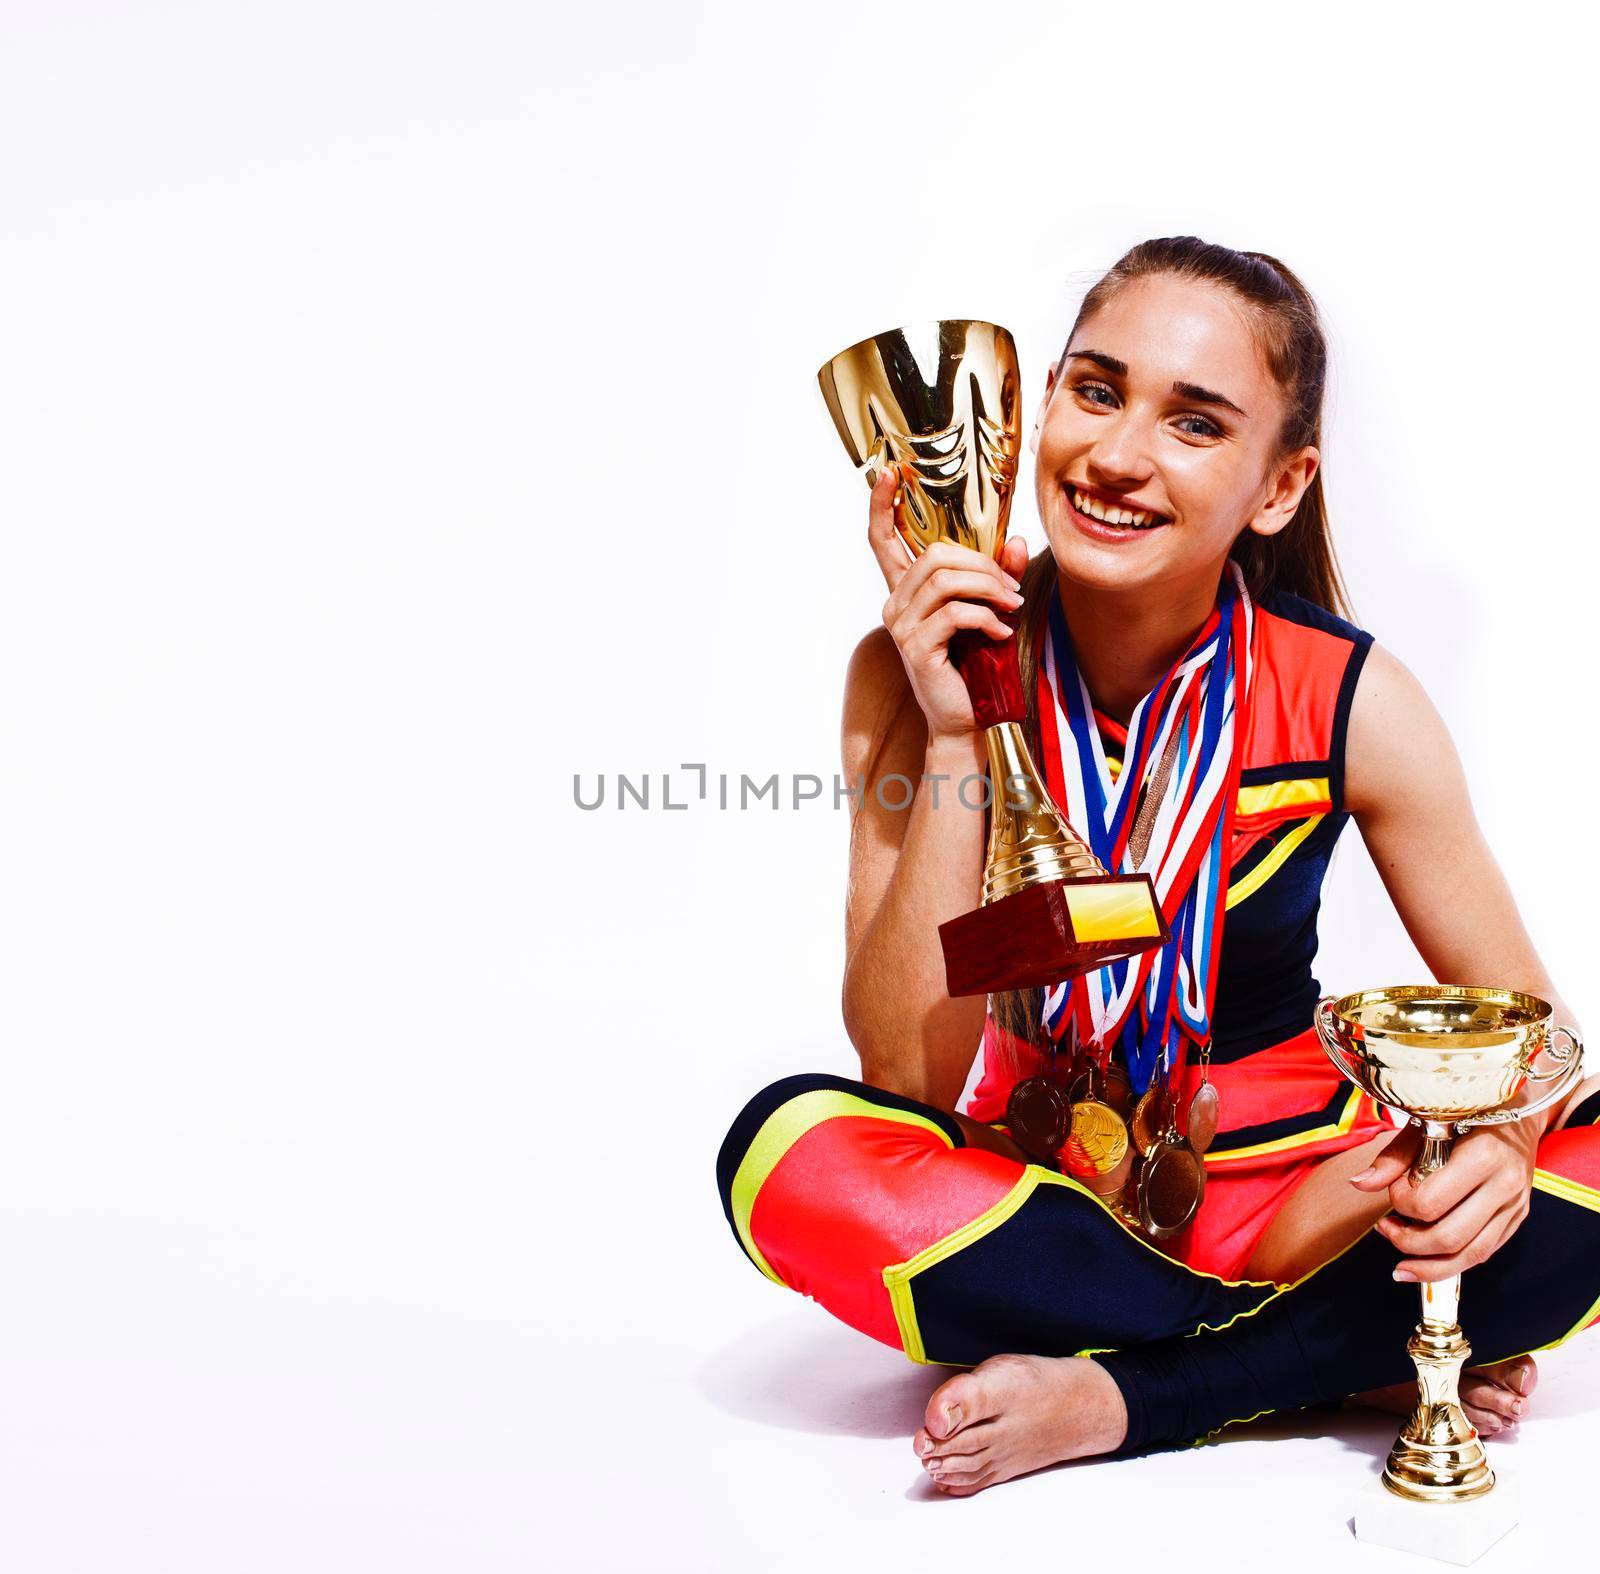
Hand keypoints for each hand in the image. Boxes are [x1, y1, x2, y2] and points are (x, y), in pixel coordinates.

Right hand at [868, 465, 1031, 741]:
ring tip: (1011, 608)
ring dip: (989, 589)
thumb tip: (1017, 541)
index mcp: (906, 592)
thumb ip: (998, 575)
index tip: (889, 472)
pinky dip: (986, 618)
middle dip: (981, 565)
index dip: (881, 505)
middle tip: (1011, 588)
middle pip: (933, 554)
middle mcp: (895, 605)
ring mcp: (901, 627)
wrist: (967, 720)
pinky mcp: (916, 647)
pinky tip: (1001, 633)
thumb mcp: (989, 611)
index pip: (882, 540)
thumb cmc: (976, 667)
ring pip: (946, 580)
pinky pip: (955, 612)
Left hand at [1349, 1120, 1538, 1281]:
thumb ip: (1393, 1157)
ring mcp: (1516, 1205)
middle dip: (1408, 1242)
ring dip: (1430, 1266)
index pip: (1431, 1202)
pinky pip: (1485, 1251)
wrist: (1521, 1111)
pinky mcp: (1518, 1217)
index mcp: (1482, 1156)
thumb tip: (1359, 1183)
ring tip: (1400, 1262)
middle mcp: (1504, 1185)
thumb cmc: (1468, 1111)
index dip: (1401, 1203)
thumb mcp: (1427, 1124)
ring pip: (1471, 1255)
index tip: (1392, 1189)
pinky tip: (1427, 1263)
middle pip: (1450, 1237)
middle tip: (1385, 1229)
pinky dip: (1454, 1263)